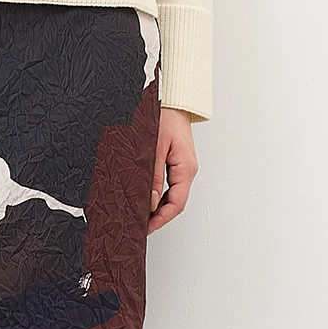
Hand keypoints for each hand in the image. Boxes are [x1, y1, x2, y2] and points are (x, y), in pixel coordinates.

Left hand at [149, 106, 196, 233]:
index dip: (162, 219)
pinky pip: (169, 184)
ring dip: (158, 206)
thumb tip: (149, 201)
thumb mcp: (154, 147)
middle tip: (140, 224)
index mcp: (186, 168)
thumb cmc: (165, 117)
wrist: (172, 101)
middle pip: (175, 202)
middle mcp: (187, 170)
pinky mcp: (177, 162)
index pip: (177, 203)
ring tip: (139, 213)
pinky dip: (158, 193)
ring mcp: (183, 167)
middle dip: (159, 216)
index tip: (147, 227)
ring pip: (172, 194)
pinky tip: (145, 196)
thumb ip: (153, 175)